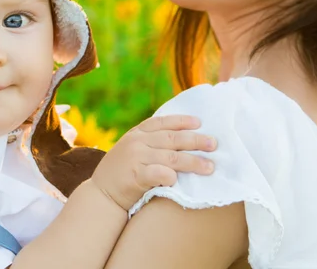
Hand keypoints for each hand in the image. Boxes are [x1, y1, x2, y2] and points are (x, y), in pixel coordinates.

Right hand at [91, 115, 215, 210]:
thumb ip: (150, 143)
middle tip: (214, 144)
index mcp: (136, 133)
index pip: (162, 122)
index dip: (182, 121)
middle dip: (195, 141)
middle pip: (172, 139)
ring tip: (209, 167)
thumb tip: (182, 140)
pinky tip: (181, 180)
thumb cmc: (122, 173)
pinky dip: (172, 176)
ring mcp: (135, 158)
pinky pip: (159, 173)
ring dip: (193, 162)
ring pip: (171, 157)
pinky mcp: (135, 176)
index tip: (200, 123)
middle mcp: (136, 142)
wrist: (102, 195)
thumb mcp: (131, 150)